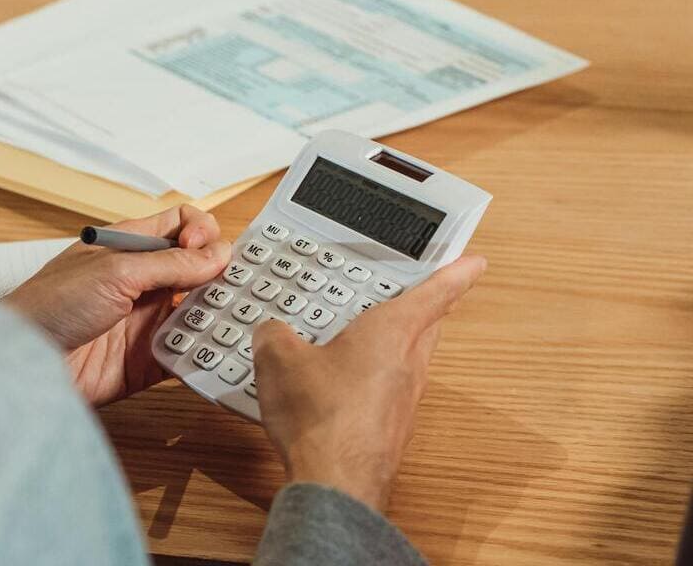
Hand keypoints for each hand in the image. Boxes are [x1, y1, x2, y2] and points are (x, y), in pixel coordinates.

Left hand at [3, 205, 230, 406]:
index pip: (181, 225)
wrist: (25, 365)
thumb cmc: (50, 305)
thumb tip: (218, 255)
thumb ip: (170, 264)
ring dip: (217, 316)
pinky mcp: (148, 359)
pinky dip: (203, 354)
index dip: (201, 232)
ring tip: (234, 322)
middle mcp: (143, 281)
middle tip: (239, 288)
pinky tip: (217, 354)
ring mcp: (146, 320)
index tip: (202, 251)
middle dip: (221, 276)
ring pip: (198, 312)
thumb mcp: (115, 272)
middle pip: (198, 269)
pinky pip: (186, 354)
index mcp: (131, 247)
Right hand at [252, 256, 487, 510]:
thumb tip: (270, 332)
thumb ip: (274, 334)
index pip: (435, 293)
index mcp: (391, 331)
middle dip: (425, 308)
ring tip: (365, 336)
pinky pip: (389, 390)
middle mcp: (408, 363)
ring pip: (410, 359)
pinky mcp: (391, 426)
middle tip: (418, 294)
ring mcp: (405, 399)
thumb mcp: (279, 359)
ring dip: (396, 344)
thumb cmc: (321, 418)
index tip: (474, 262)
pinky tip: (343, 384)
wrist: (335, 482)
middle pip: (428, 326)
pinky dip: (375, 378)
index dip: (455, 273)